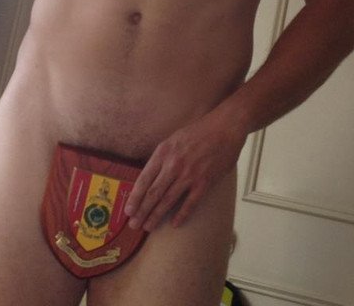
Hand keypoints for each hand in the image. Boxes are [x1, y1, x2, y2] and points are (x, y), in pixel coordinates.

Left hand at [124, 110, 245, 231]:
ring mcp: (189, 175)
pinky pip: (190, 203)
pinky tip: (174, 224)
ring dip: (156, 215)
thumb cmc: (199, 131)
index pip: (144, 179)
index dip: (135, 197)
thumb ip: (162, 157)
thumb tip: (151, 176)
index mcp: (163, 152)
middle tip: (134, 224)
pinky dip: (181, 215)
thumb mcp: (173, 139)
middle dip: (142, 211)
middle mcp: (173, 164)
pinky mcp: (204, 182)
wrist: (225, 127)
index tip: (128, 210)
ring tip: (148, 226)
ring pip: (168, 200)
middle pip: (153, 193)